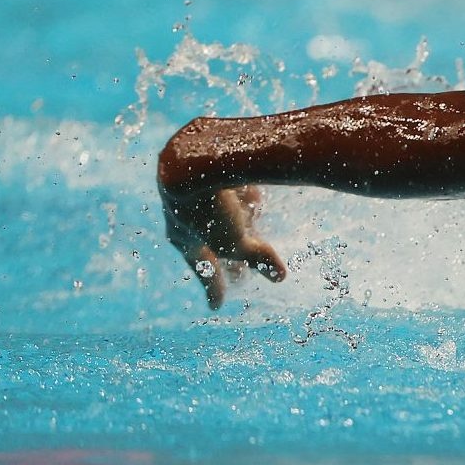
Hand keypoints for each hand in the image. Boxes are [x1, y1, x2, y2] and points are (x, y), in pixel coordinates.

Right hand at [162, 183, 287, 309]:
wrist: (193, 157)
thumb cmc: (209, 208)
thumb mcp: (236, 240)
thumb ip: (258, 258)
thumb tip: (279, 277)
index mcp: (185, 240)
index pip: (204, 272)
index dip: (213, 289)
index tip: (216, 307)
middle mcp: (185, 218)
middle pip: (214, 244)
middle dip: (230, 260)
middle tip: (241, 277)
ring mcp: (196, 193)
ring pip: (219, 216)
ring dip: (236, 226)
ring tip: (251, 233)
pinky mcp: (208, 171)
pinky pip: (229, 191)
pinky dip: (241, 197)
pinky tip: (255, 197)